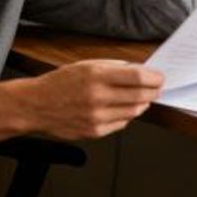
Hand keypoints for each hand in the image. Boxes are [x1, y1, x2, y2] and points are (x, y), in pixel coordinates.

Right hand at [18, 59, 164, 139]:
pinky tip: (124, 108)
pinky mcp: (95, 131)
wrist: (36, 106)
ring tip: (142, 97)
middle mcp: (97, 97)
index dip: (153, 78)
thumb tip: (136, 70)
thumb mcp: (84, 64)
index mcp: (95, 76)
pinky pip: (121, 124)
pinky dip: (127, 115)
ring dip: (142, 104)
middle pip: (139, 96)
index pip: (136, 78)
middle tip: (158, 88)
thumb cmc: (59, 82)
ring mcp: (97, 117)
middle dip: (153, 91)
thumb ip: (111, 67)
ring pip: (133, 112)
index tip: (160, 77)